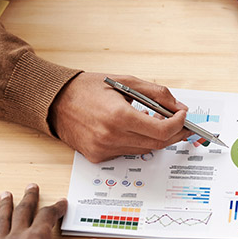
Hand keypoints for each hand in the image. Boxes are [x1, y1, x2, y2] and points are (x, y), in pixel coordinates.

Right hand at [49, 72, 190, 162]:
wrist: (54, 101)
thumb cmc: (88, 88)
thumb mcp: (126, 81)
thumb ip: (157, 94)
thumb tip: (179, 107)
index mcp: (118, 116)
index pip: (162, 131)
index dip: (178, 124)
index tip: (183, 116)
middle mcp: (111, 137)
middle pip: (157, 143)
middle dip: (174, 133)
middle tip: (181, 123)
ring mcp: (103, 150)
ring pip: (144, 150)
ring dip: (157, 137)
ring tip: (158, 122)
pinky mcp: (98, 157)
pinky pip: (128, 153)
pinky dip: (138, 142)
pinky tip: (135, 129)